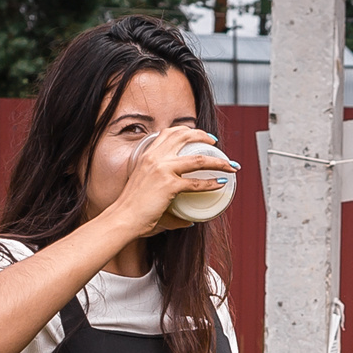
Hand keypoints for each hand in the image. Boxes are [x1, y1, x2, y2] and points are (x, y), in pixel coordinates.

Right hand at [109, 127, 237, 236]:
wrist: (122, 218)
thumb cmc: (132, 209)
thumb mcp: (147, 194)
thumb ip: (167, 202)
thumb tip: (187, 221)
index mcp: (147, 155)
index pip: (168, 133)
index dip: (187, 131)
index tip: (200, 136)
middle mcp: (155, 158)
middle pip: (185, 137)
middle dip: (205, 136)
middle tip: (217, 144)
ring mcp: (162, 170)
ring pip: (199, 159)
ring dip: (219, 161)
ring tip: (230, 165)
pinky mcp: (169, 185)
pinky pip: (197, 182)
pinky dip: (212, 183)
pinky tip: (221, 184)